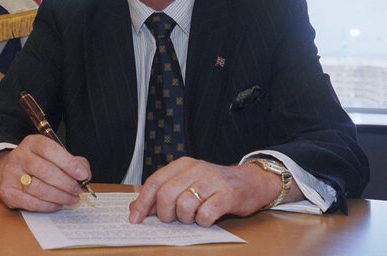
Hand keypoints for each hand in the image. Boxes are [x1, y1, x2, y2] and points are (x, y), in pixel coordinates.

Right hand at [0, 134, 90, 211]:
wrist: (6, 172)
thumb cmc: (36, 163)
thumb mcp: (52, 155)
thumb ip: (72, 161)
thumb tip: (85, 173)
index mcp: (31, 143)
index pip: (50, 150)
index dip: (68, 163)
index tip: (82, 174)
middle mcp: (19, 156)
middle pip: (46, 171)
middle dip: (67, 183)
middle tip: (78, 190)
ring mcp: (11, 174)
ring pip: (40, 189)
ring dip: (61, 197)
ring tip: (72, 198)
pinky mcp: (8, 192)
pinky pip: (33, 203)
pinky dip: (50, 206)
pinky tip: (58, 204)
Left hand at [128, 156, 301, 226]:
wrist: (251, 181)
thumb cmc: (214, 185)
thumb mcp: (187, 182)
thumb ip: (163, 192)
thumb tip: (136, 208)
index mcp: (182, 164)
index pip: (155, 182)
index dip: (143, 202)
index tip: (135, 218)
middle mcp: (196, 169)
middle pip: (166, 195)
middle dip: (165, 214)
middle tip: (173, 220)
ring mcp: (213, 180)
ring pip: (184, 205)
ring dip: (185, 219)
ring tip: (193, 217)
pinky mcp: (228, 194)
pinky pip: (206, 214)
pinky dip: (203, 222)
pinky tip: (207, 218)